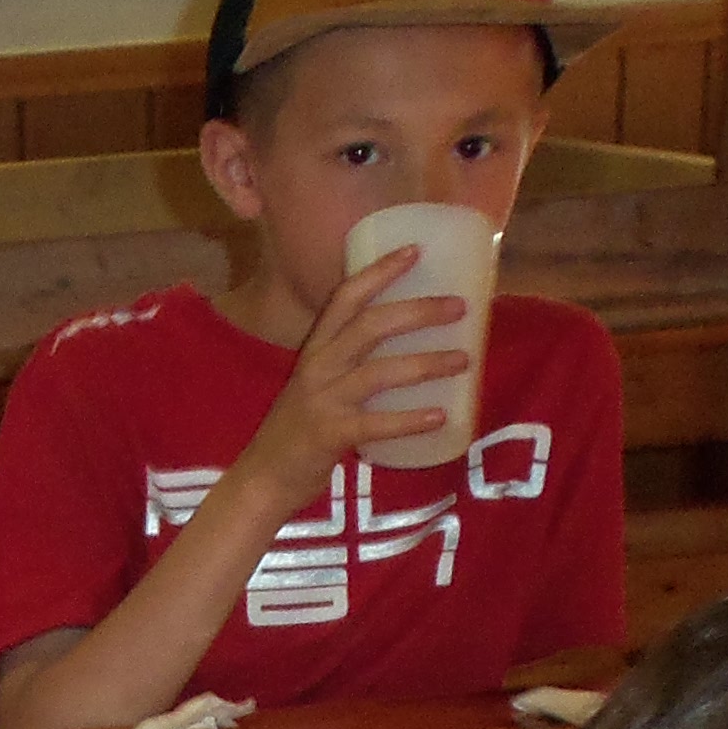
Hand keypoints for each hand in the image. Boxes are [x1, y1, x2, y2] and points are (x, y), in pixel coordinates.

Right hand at [249, 246, 468, 492]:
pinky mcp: (329, 435)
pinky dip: (410, 419)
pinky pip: (376, 424)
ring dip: (426, 363)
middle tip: (460, 306)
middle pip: (371, 325)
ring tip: (464, 359)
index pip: (346, 296)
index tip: (416, 250)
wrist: (263, 478)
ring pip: (379, 372)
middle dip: (418, 311)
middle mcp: (317, 367)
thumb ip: (352, 364)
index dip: (380, 271)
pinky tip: (440, 416)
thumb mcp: (319, 384)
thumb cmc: (300, 430)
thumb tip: (411, 349)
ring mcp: (322, 400)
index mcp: (316, 349)